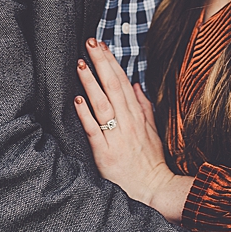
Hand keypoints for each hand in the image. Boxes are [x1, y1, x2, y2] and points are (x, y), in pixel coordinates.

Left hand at [73, 38, 191, 218]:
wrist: (153, 189)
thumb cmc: (150, 161)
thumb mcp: (152, 130)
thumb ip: (144, 106)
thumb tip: (136, 84)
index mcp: (137, 115)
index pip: (122, 82)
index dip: (111, 62)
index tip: (100, 44)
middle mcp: (128, 122)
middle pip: (113, 86)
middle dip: (101, 63)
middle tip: (89, 42)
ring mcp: (117, 137)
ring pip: (103, 104)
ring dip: (91, 83)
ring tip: (80, 64)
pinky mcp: (106, 153)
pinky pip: (95, 131)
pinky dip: (86, 115)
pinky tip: (77, 100)